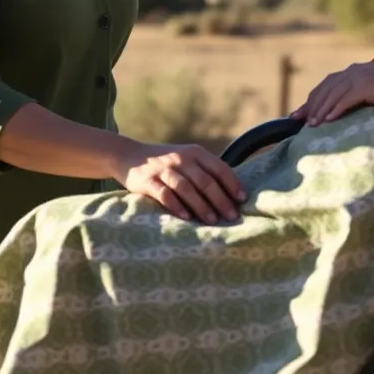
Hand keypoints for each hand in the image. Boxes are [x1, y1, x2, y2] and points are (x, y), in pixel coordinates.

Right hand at [112, 140, 245, 223]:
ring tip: (212, 220)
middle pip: (205, 180)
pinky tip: (186, 217)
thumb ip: (206, 171)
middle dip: (220, 199)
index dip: (232, 183)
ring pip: (186, 187)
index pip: (219, 167)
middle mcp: (181, 158)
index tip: (242, 199)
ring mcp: (164, 169)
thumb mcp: (188, 159)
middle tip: (232, 216)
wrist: (130, 155)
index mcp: (195, 153)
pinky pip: (164, 193)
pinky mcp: (148, 181)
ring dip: (201, 205)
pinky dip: (176, 206)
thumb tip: (232, 193)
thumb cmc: (167, 163)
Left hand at [290, 59, 373, 125]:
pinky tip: (327, 121)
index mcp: (355, 71)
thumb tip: (356, 106)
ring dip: (319, 111)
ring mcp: (359, 77)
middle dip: (310, 105)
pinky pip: (345, 100)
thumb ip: (365, 92)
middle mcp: (353, 71)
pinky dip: (334, 110)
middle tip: (297, 120)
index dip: (313, 98)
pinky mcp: (366, 86)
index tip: (302, 112)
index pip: (327, 84)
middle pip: (325, 89)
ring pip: (332, 95)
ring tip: (311, 126)